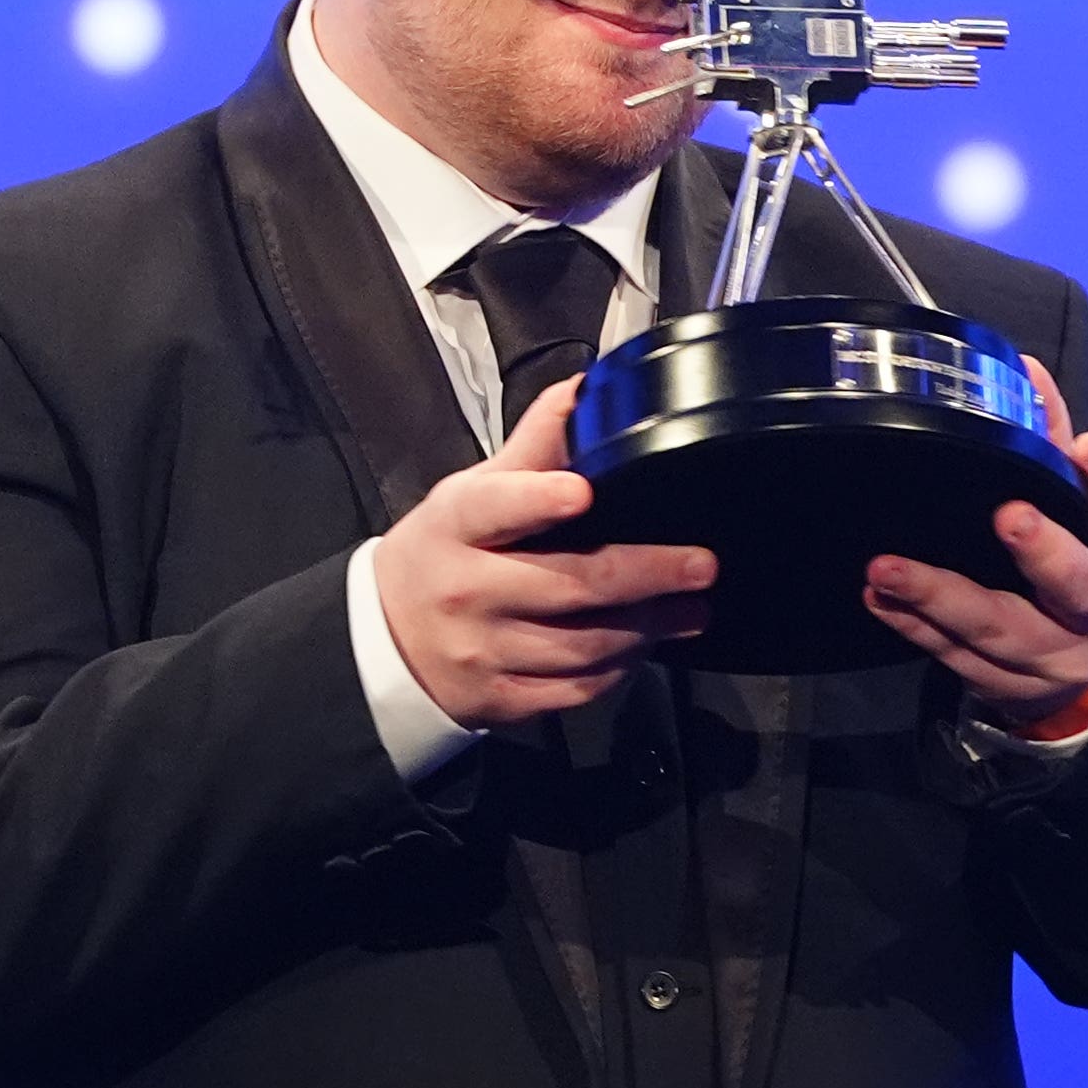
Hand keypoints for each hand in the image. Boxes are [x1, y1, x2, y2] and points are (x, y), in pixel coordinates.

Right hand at [375, 376, 716, 728]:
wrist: (386, 639)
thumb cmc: (445, 551)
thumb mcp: (473, 492)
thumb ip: (533, 447)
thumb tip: (587, 389)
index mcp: (457, 524)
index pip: (495, 507)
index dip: (537, 500)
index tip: (582, 491)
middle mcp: (466, 589)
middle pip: (566, 584)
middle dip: (645, 574)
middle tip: (701, 566)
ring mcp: (481, 650)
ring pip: (581, 645)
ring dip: (647, 628)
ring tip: (692, 608)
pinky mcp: (498, 699)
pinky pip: (574, 690)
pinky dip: (618, 669)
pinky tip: (642, 647)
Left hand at [861, 354, 1087, 726]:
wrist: (1077, 664)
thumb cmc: (1080, 560)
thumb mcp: (1084, 508)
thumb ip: (1053, 442)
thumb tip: (1023, 369)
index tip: (1085, 445)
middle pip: (1078, 589)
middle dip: (1043, 554)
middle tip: (1006, 516)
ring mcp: (1057, 658)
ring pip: (1000, 632)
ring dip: (939, 599)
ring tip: (887, 568)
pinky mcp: (1009, 688)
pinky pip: (957, 660)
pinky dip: (914, 628)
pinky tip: (879, 598)